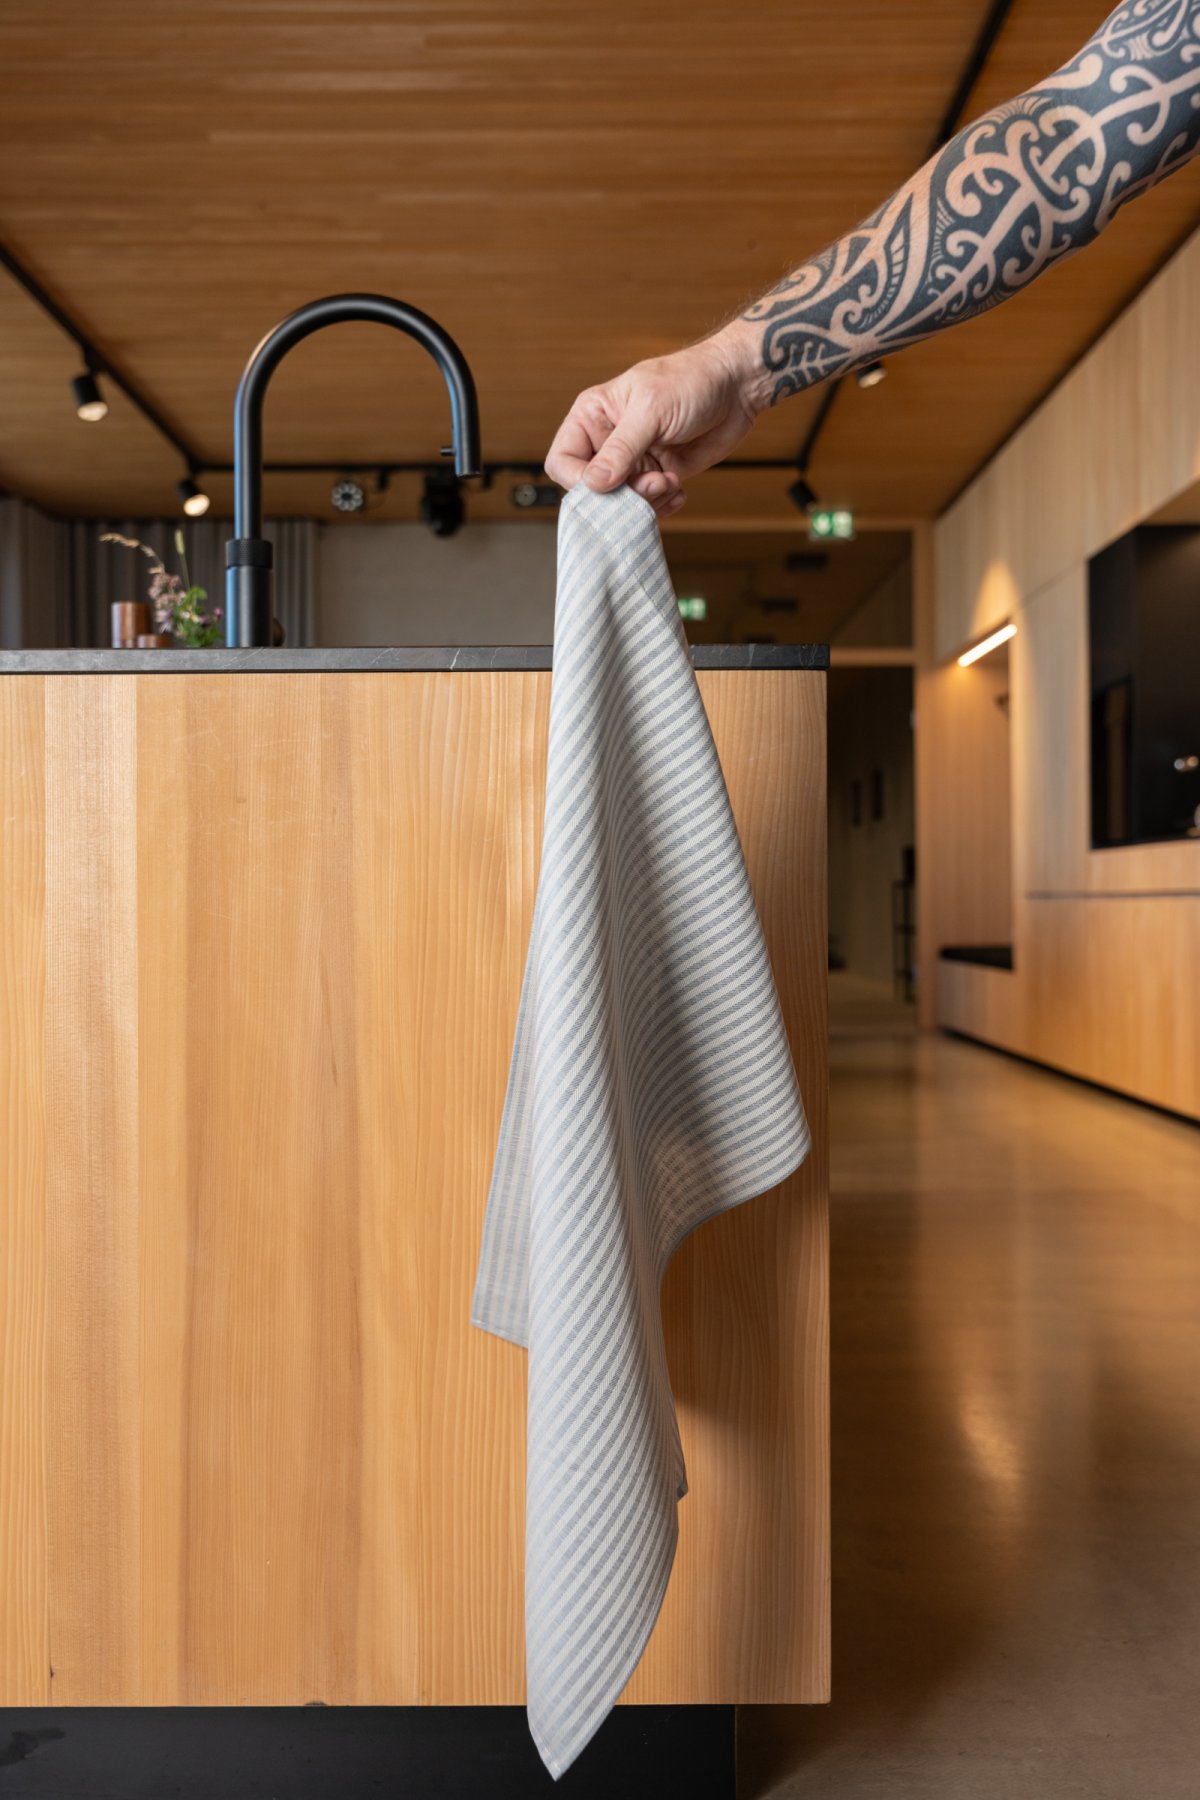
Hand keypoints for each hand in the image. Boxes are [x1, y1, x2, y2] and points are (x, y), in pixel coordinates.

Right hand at [544, 322, 767, 516]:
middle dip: (621, 495)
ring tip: (670, 482)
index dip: (579, 481)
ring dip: (647, 502)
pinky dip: (662, 506)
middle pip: (592, 490)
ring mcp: (633, 461)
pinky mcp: (657, 475)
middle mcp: (608, 441)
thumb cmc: (692, 381)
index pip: (562, 461)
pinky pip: (648, 506)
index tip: (608, 486)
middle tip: (652, 483)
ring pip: (622, 503)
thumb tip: (594, 483)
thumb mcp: (651, 411)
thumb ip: (621, 449)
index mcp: (593, 416)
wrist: (737, 386)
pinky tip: (679, 490)